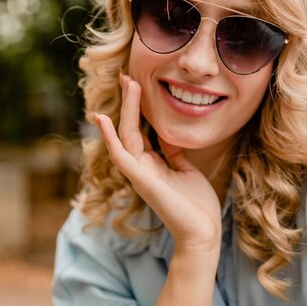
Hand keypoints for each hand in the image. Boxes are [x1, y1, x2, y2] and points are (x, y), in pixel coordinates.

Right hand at [95, 74, 221, 253]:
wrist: (203, 231)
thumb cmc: (196, 204)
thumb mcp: (186, 170)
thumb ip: (173, 153)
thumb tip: (167, 134)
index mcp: (153, 163)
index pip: (140, 130)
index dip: (137, 108)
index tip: (137, 84)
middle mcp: (142, 166)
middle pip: (130, 128)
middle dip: (129, 101)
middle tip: (127, 76)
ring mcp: (140, 174)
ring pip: (126, 135)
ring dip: (125, 109)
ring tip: (127, 83)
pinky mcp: (142, 181)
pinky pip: (122, 156)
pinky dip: (111, 138)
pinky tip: (104, 120)